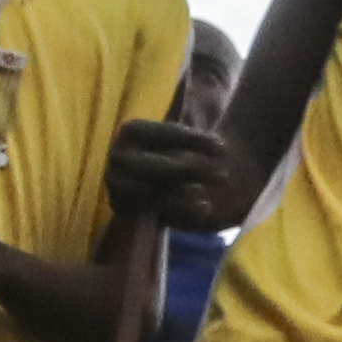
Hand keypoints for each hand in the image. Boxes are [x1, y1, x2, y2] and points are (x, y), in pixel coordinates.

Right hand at [106, 118, 246, 233]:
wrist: (134, 183)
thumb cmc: (161, 154)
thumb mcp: (172, 140)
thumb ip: (191, 139)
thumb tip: (220, 144)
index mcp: (133, 130)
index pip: (170, 134)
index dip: (198, 141)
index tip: (224, 148)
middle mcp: (119, 156)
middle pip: (162, 166)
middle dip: (194, 170)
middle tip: (224, 175)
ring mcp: (117, 184)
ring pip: (155, 192)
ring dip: (185, 192)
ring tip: (208, 192)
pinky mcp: (122, 208)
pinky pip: (154, 211)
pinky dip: (180, 211)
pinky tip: (204, 207)